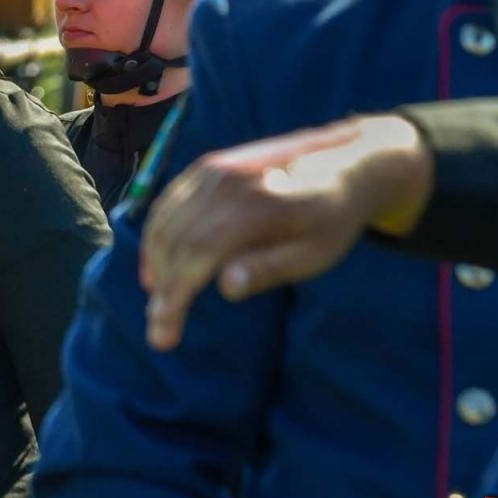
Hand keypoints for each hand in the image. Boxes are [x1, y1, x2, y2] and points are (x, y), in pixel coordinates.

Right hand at [139, 114, 431, 351]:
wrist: (343, 165)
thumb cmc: (331, 219)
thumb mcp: (316, 253)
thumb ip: (271, 267)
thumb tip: (226, 285)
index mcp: (257, 204)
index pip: (199, 251)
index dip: (176, 292)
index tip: (165, 331)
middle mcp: (227, 181)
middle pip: (177, 239)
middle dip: (163, 289)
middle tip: (160, 332)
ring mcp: (212, 170)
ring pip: (165, 222)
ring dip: (154, 266)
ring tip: (158, 306)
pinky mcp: (205, 167)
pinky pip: (166, 204)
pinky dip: (155, 237)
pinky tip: (155, 266)